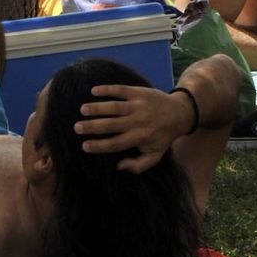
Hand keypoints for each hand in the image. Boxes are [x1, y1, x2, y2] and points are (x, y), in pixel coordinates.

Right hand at [74, 84, 188, 172]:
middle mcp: (138, 122)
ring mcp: (138, 105)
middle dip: (92, 127)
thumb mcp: (154, 156)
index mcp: (139, 138)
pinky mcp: (139, 92)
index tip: (84, 146)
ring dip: (97, 108)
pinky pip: (121, 90)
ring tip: (82, 110)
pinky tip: (94, 91)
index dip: (99, 145)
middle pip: (111, 125)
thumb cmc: (163, 136)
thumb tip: (118, 166)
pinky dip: (107, 89)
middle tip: (77, 127)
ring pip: (114, 107)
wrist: (180, 113)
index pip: (115, 144)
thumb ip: (137, 166)